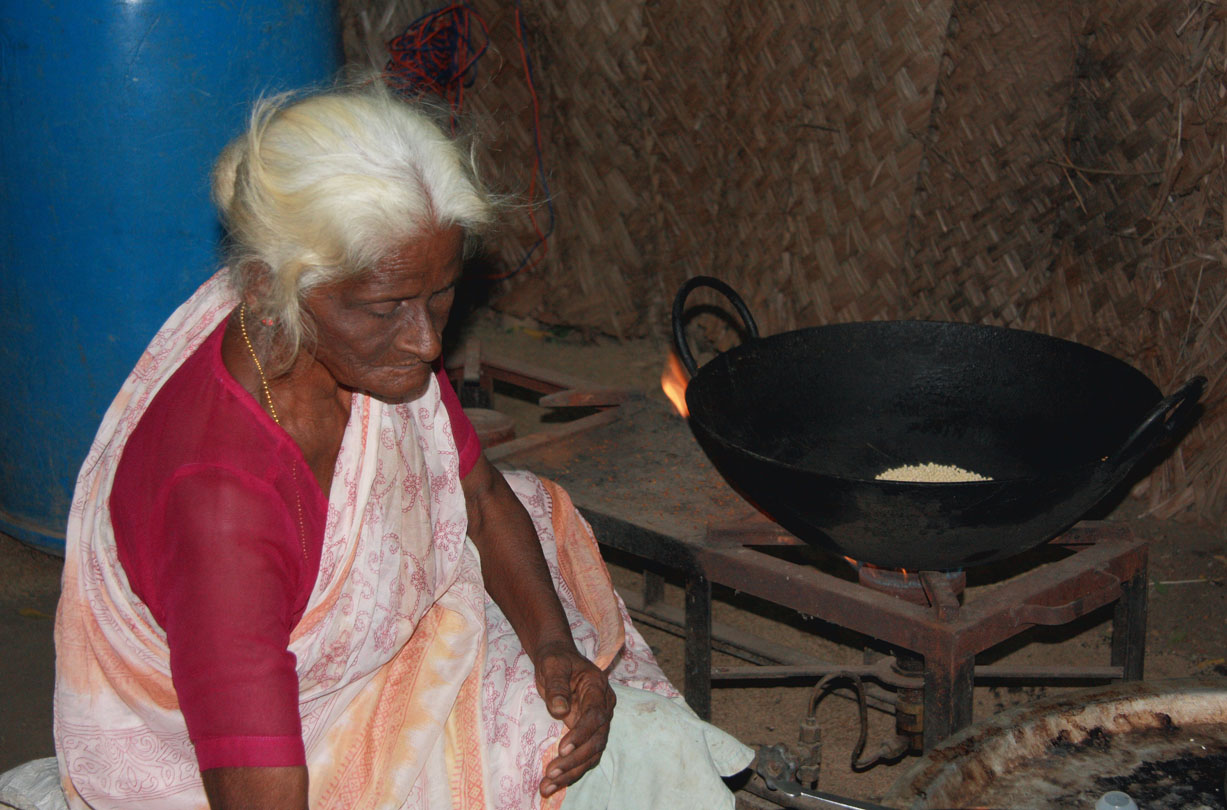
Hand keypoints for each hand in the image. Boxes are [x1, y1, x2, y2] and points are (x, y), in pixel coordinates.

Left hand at [533, 641, 616, 797]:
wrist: (558, 660)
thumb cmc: (556, 660)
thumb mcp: (552, 665)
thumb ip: (556, 685)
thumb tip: (559, 710)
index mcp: (598, 688)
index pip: (595, 716)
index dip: (581, 734)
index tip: (562, 749)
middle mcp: (603, 707)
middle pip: (596, 740)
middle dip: (574, 760)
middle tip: (550, 773)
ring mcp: (597, 722)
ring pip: (592, 753)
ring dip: (572, 772)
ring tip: (547, 786)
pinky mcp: (588, 733)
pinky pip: (584, 756)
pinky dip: (570, 771)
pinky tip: (553, 782)